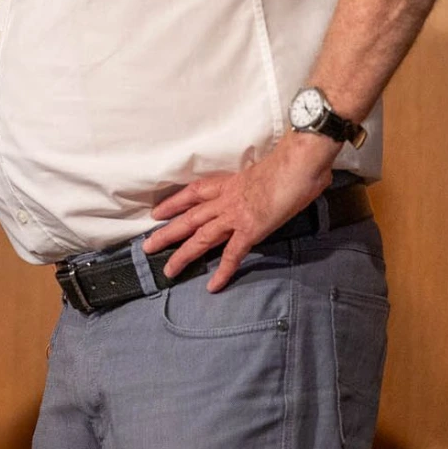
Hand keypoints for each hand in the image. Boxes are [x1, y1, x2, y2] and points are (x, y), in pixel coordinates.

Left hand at [142, 132, 340, 290]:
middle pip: (189, 218)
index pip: (193, 193)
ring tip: (168, 270)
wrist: (300, 162)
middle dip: (167, 233)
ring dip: (183, 255)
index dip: (173, 203)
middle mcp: (226, 199)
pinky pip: (232, 254)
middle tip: (147, 247)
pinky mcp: (251, 230)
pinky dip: (223, 271)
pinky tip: (213, 286)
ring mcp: (236, 215)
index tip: (157, 213)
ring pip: (201, 237)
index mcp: (229, 183)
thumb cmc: (291, 162)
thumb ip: (259, 183)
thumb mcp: (266, 170)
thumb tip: (266, 189)